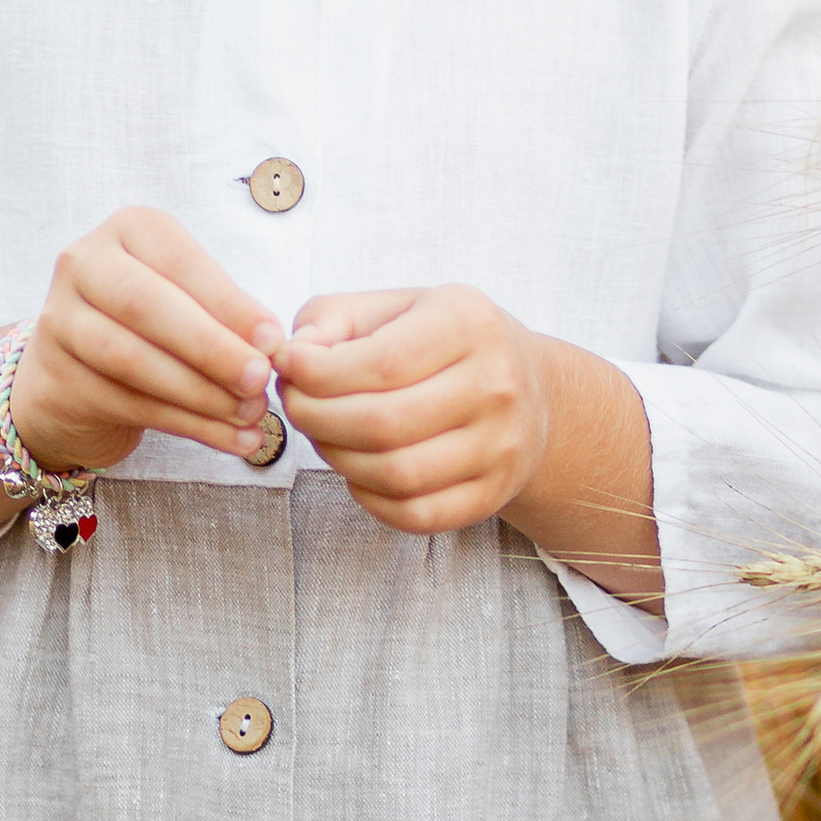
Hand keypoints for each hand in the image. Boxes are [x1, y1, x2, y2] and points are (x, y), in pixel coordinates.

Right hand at [9, 207, 284, 473]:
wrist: (72, 376)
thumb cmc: (148, 327)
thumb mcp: (187, 301)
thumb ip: (225, 316)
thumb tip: (271, 347)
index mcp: (127, 230)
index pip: (178, 262)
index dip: (228, 303)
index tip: (272, 342)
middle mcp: (83, 265)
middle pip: (144, 305)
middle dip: (210, 347)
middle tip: (259, 380)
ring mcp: (59, 322)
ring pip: (130, 358)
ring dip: (199, 392)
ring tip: (247, 413)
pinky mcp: (57, 379)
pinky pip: (127, 404)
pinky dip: (186, 425)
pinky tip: (228, 439)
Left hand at [275, 284, 553, 534]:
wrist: (534, 391)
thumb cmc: (446, 342)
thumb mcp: (399, 305)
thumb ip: (336, 317)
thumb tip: (293, 351)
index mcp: (469, 325)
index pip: (380, 363)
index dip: (317, 374)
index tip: (286, 368)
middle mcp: (495, 387)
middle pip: (382, 424)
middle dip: (317, 419)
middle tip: (296, 406)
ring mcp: (500, 447)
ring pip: (396, 474)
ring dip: (338, 460)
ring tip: (324, 435)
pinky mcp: (492, 494)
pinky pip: (415, 515)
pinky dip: (370, 498)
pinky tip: (357, 471)